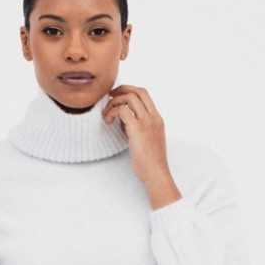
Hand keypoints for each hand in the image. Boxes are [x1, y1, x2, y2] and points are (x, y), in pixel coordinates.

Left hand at [103, 84, 181, 206]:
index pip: (144, 94)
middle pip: (137, 91)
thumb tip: (122, 121)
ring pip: (129, 98)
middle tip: (109, 98)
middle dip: (120, 90)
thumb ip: (137, 127)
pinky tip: (108, 122)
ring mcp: (147, 122)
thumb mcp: (146, 140)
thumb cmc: (150, 162)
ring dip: (114, 102)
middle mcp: (153, 117)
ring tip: (106, 115)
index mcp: (157, 119)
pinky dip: (112, 113)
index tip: (117, 96)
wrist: (156, 174)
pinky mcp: (138, 130)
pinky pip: (121, 110)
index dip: (129, 90)